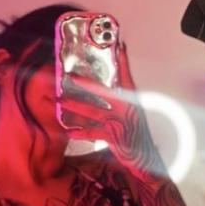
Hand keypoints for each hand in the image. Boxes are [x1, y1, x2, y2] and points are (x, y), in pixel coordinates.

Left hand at [58, 43, 163, 179]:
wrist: (146, 159)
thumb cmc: (137, 137)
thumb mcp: (134, 116)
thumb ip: (122, 104)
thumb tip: (111, 92)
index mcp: (133, 102)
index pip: (127, 77)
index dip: (123, 61)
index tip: (120, 46)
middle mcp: (127, 109)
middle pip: (103, 92)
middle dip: (85, 83)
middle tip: (70, 75)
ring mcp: (120, 122)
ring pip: (92, 111)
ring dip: (73, 105)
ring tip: (59, 100)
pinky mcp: (114, 137)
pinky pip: (92, 133)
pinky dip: (79, 133)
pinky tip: (68, 131)